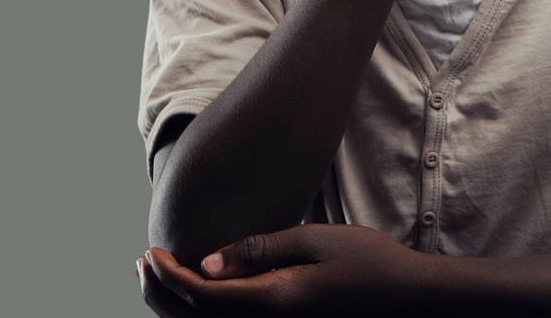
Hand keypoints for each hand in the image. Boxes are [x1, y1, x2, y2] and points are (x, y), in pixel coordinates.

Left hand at [137, 224, 433, 316]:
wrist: (406, 298)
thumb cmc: (368, 262)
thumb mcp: (316, 241)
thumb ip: (260, 250)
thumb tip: (206, 263)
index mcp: (272, 303)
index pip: (201, 298)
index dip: (169, 277)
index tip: (151, 252)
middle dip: (160, 294)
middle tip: (144, 262)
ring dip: (175, 307)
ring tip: (160, 276)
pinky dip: (201, 314)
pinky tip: (198, 290)